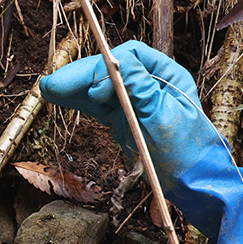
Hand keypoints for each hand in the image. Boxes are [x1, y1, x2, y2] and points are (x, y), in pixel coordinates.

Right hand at [39, 40, 214, 193]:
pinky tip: (59, 99)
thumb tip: (118, 61)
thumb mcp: (163, 118)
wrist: (194, 186)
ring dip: (74, 89)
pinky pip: (98, 107)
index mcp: (167, 75)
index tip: (92, 87)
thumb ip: (140, 88)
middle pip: (110, 72)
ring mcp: (135, 102)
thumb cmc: (188, 152)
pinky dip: (79, 103)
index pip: (131, 58)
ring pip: (100, 88)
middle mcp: (150, 84)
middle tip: (51, 85)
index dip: (107, 67)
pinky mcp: (125, 121)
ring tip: (48, 91)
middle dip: (81, 77)